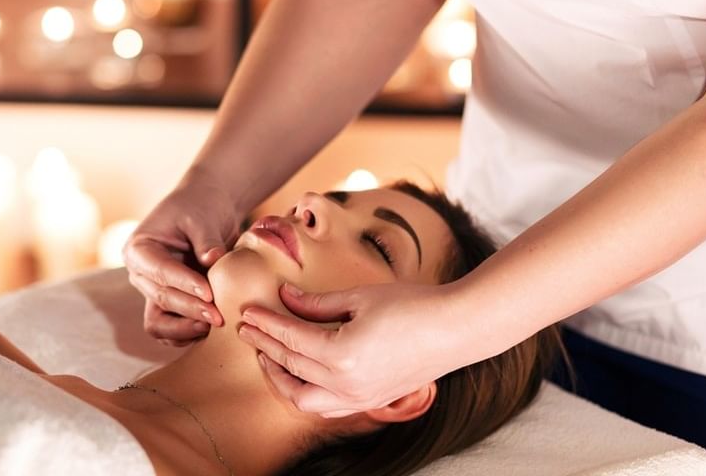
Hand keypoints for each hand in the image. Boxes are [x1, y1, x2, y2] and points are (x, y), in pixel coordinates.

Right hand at [124, 172, 241, 345]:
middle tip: (218, 315)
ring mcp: (153, 292)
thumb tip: (212, 260)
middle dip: (190, 308)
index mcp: (139, 249)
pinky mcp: (169, 305)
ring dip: (186, 328)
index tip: (209, 292)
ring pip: (160, 322)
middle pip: (161, 298)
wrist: (208, 212)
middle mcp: (141, 274)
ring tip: (214, 326)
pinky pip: (171, 329)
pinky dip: (189, 332)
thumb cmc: (201, 208)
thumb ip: (206, 240)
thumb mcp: (202, 217)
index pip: (159, 271)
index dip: (183, 284)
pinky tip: (212, 331)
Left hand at [237, 280, 465, 416]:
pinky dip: (306, 393)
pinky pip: (327, 407)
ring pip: (303, 399)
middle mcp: (347, 383)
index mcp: (342, 354)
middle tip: (249, 328)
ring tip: (268, 355)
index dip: (266, 323)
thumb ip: (318, 303)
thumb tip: (285, 298)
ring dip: (281, 378)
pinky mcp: (371, 401)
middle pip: (291, 366)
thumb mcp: (360, 297)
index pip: (290, 339)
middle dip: (266, 345)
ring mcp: (360, 397)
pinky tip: (300, 375)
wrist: (457, 329)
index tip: (248, 311)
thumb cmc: (413, 305)